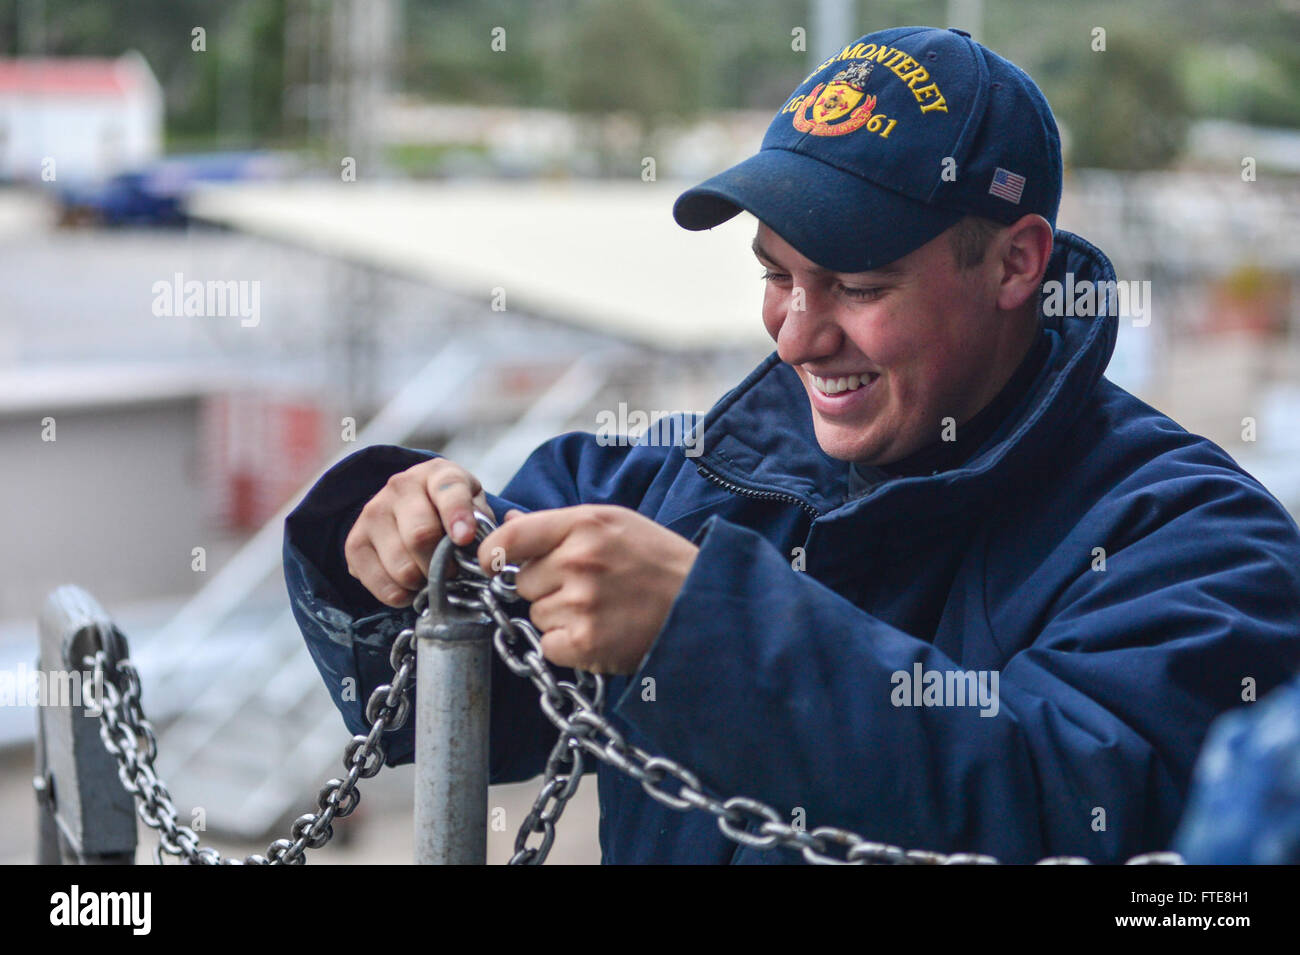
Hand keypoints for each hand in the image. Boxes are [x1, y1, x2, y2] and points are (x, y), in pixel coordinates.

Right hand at [344, 457, 493, 606]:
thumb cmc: (451, 511)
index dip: (457, 515)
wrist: (408, 508)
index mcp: (436, 474)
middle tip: (453, 573)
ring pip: (402, 566)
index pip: (448, 490)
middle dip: (442, 564)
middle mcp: (399, 488)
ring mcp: (372, 513)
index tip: (464, 538)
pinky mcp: (354, 544)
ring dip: (423, 583)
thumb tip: (488, 556)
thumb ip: (484, 525)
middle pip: (420, 535)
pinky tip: (411, 586)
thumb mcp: (474, 506)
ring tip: (431, 578)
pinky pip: (382, 586)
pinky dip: (403, 596)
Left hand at [478, 505, 698, 674]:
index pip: (510, 538)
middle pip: (522, 582)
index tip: (495, 564)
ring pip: (535, 615)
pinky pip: (548, 646)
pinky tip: (598, 633)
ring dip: (558, 618)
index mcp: (584, 524)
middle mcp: (579, 561)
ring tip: (600, 610)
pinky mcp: (587, 642)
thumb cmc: (659, 562)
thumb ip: (558, 524)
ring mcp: (582, 603)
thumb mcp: (614, 524)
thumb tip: (507, 523)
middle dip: (544, 587)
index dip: (495, 554)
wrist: (704, 606)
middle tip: (586, 588)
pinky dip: (567, 646)